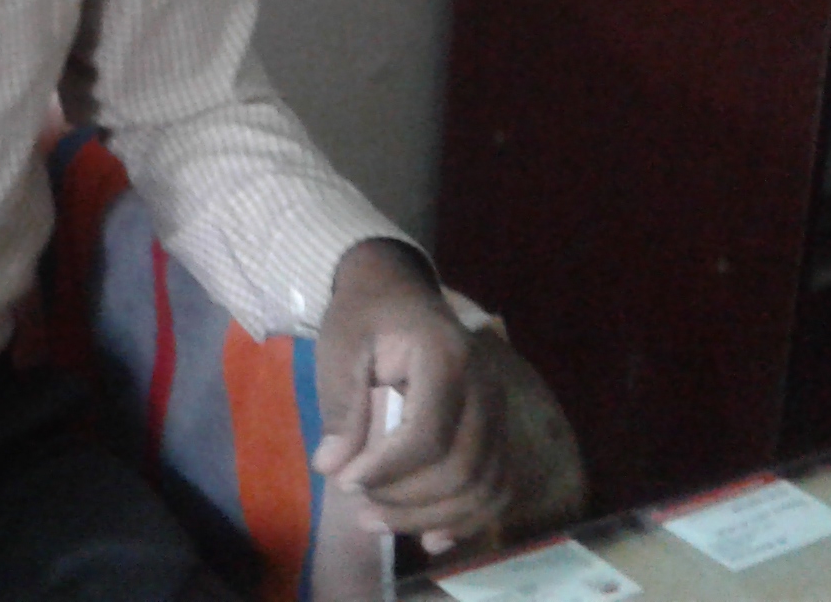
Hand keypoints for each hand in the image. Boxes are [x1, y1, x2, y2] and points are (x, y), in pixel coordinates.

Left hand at [308, 239, 512, 557]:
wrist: (399, 289)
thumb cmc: (365, 315)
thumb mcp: (340, 346)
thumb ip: (341, 405)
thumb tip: (332, 467)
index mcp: (446, 358)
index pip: (429, 435)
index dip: (388, 470)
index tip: (345, 482)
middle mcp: (485, 388)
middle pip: (462, 470)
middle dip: (408, 502)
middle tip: (359, 509)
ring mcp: (498, 412)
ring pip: (483, 487)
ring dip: (432, 518)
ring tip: (380, 523)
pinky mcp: (497, 431)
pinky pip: (495, 487)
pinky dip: (467, 519)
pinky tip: (432, 540)